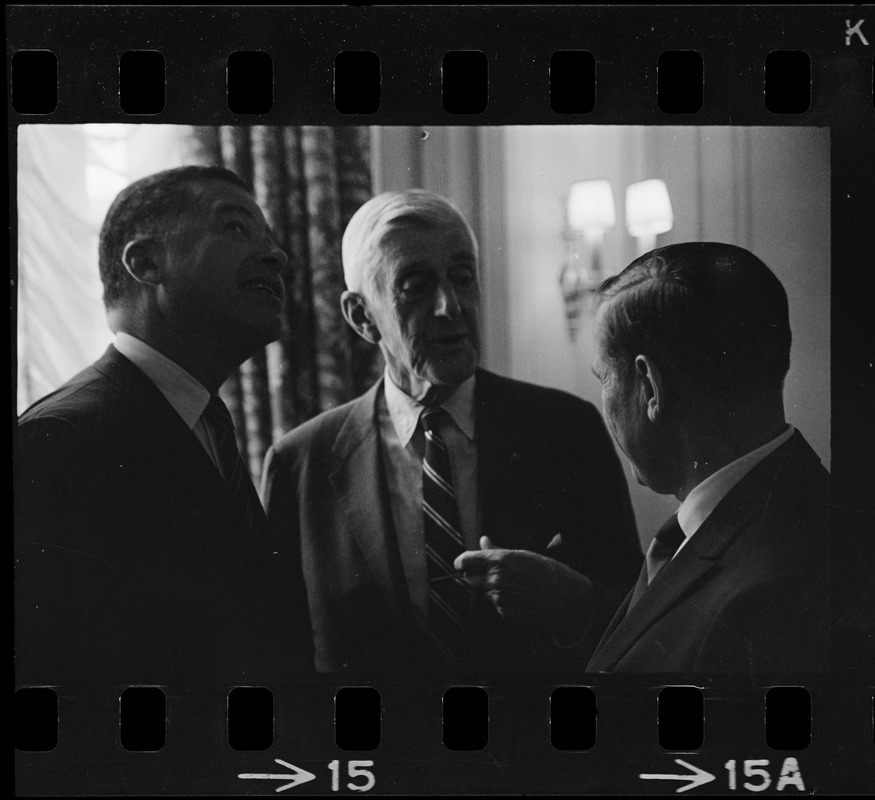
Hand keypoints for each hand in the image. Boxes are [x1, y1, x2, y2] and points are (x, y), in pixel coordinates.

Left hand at [454, 536, 593, 644]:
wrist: (566, 599)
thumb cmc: (548, 572)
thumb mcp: (523, 554)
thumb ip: (497, 550)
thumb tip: (483, 541)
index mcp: (499, 560)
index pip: (465, 561)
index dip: (462, 562)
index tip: (462, 563)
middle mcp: (495, 580)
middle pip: (469, 580)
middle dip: (474, 577)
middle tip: (488, 574)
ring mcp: (499, 599)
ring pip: (483, 593)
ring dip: (490, 589)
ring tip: (513, 586)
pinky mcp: (504, 614)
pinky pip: (495, 606)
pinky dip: (502, 602)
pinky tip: (519, 598)